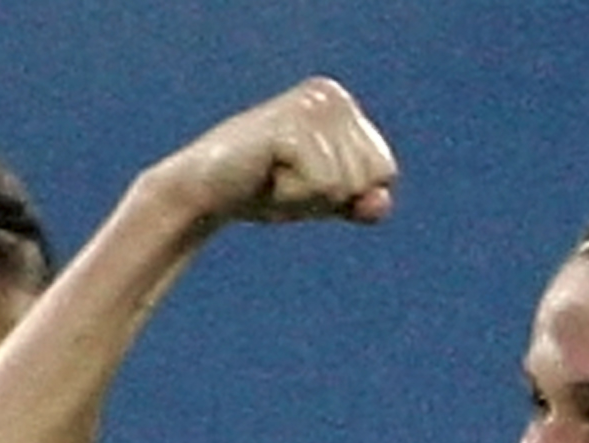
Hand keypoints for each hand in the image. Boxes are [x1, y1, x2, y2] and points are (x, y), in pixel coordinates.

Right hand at [152, 77, 396, 227]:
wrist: (204, 190)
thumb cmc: (263, 190)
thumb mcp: (323, 199)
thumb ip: (359, 202)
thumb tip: (381, 202)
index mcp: (343, 104)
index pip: (384, 171)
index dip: (346, 194)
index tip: (305, 180)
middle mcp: (331, 95)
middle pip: (370, 177)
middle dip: (328, 196)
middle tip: (286, 179)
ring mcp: (312, 107)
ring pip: (346, 185)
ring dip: (308, 198)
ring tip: (274, 176)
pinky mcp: (293, 127)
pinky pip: (323, 187)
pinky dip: (294, 197)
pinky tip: (266, 176)